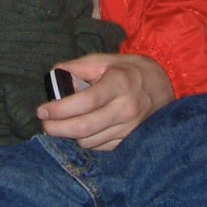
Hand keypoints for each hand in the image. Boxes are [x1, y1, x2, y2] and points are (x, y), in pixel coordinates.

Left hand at [36, 52, 174, 149]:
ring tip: (65, 123)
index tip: (42, 110)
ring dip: (71, 135)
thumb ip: (78, 66)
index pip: (85, 101)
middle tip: (45, 123)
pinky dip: (87, 140)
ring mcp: (130, 128)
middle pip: (84, 127)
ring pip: (90, 141)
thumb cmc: (131, 70)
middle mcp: (126, 108)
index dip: (60, 109)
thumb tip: (53, 74)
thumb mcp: (107, 59)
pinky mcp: (131, 140)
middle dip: (58, 128)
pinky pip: (101, 147)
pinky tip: (84, 129)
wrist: (165, 85)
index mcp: (119, 83)